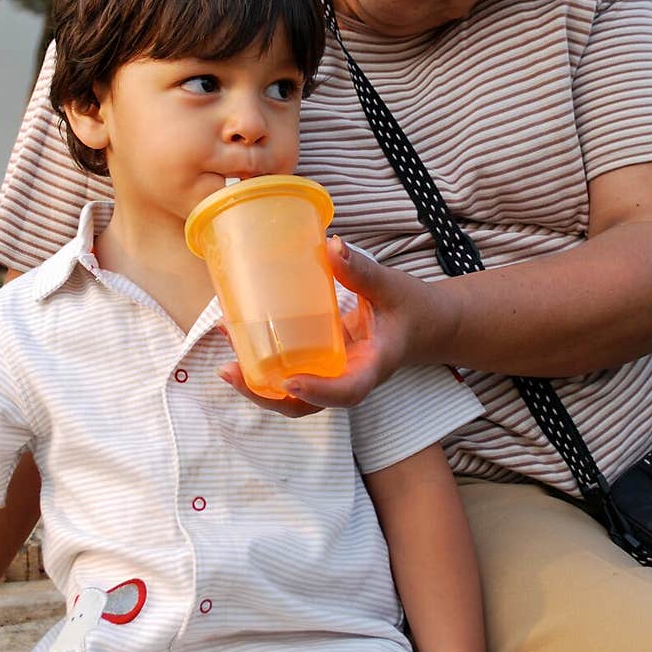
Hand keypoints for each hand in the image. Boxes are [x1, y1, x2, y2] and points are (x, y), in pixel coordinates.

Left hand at [218, 238, 432, 413]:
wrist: (425, 324)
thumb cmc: (412, 307)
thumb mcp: (392, 286)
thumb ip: (361, 270)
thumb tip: (331, 246)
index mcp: (374, 365)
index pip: (349, 391)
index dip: (319, 392)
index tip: (290, 382)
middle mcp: (350, 377)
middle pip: (307, 405)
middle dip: (266, 396)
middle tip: (229, 371)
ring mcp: (335, 375)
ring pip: (294, 396)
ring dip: (258, 385)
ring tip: (225, 362)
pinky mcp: (324, 365)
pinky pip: (292, 374)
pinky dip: (265, 366)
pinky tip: (240, 343)